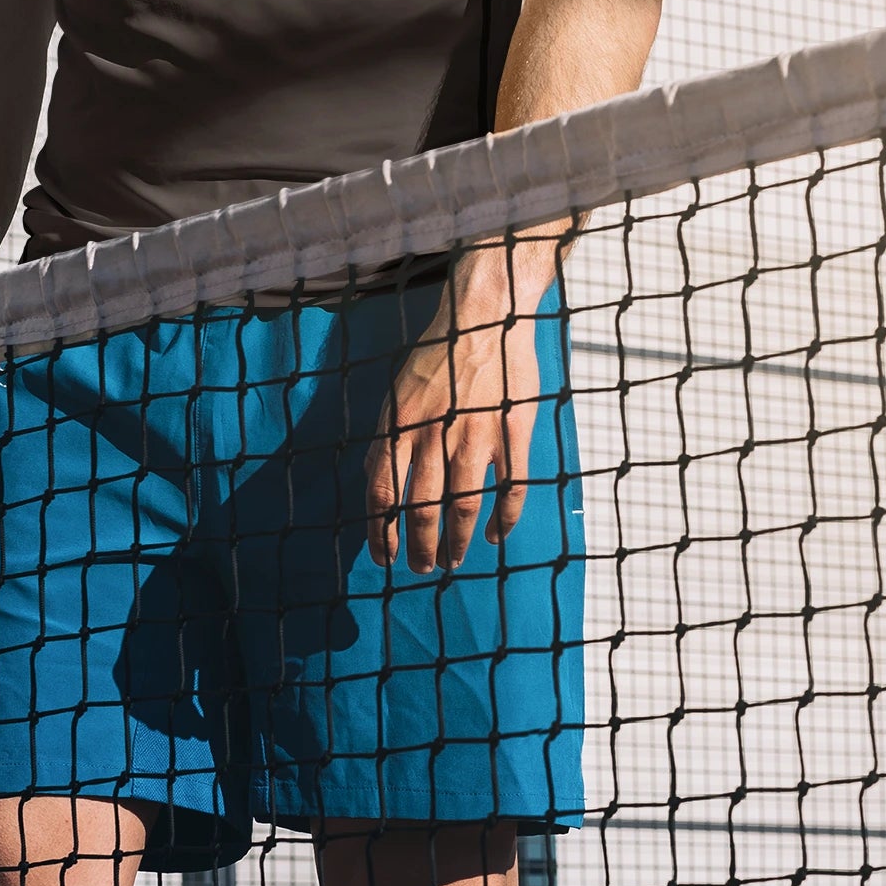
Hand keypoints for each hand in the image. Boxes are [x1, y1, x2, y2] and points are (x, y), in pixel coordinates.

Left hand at [365, 247, 552, 571]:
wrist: (483, 317)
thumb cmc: (438, 354)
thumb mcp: (397, 390)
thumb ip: (387, 435)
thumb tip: (374, 478)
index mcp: (400, 424)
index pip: (382, 492)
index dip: (381, 533)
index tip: (384, 558)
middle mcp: (434, 435)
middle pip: (423, 509)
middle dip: (420, 548)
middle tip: (422, 568)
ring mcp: (476, 436)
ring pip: (463, 508)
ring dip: (455, 542)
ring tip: (451, 561)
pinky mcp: (512, 435)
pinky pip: (510, 490)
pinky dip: (504, 520)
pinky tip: (495, 536)